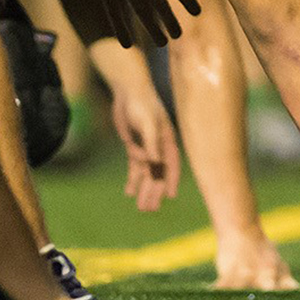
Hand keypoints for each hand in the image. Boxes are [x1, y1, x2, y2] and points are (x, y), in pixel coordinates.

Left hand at [65, 0, 202, 47]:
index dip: (187, 0)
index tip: (197, 12)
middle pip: (160, 5)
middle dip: (169, 20)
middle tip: (177, 35)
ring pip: (141, 13)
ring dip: (151, 28)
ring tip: (161, 43)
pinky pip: (115, 14)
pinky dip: (121, 29)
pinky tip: (127, 44)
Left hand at [109, 86, 179, 211]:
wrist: (129, 91)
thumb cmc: (141, 104)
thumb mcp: (147, 122)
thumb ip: (151, 142)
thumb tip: (154, 161)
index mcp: (167, 141)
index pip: (171, 164)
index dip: (170, 180)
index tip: (169, 196)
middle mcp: (159, 147)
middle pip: (157, 173)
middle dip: (154, 191)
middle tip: (150, 208)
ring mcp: (146, 148)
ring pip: (146, 173)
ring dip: (144, 189)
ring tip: (142, 207)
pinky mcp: (134, 146)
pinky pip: (134, 168)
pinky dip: (132, 180)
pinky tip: (129, 192)